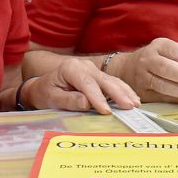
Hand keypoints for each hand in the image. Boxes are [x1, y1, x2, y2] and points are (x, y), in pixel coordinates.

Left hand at [22, 57, 140, 113]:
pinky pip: (113, 83)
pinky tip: (132, 99)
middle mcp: (84, 66)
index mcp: (71, 68)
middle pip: (104, 80)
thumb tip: (87, 103)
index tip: (106, 111)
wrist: (42, 86)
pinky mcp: (98, 76)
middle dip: (118, 94)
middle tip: (130, 107)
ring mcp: (93, 69)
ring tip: (135, 104)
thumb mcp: (51, 98)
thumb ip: (69, 100)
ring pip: (112, 80)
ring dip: (125, 92)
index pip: (88, 84)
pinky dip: (123, 91)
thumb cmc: (45, 93)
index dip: (98, 98)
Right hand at [109, 38, 177, 103]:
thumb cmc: (161, 59)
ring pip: (162, 84)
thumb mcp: (176, 52)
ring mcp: (142, 76)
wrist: (127, 69)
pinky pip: (159, 97)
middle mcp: (148, 59)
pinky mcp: (141, 92)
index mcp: (160, 45)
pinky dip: (176, 100)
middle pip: (168, 68)